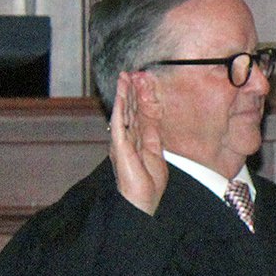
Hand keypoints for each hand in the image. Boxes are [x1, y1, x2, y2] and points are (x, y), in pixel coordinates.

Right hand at [108, 70, 167, 214]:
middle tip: (133, 73)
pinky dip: (120, 106)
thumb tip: (153, 119)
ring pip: (123, 112)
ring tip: (125, 77)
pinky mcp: (119, 146)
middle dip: (131, 91)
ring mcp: (121, 141)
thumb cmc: (148, 185)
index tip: (143, 83)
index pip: (139, 115)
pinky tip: (121, 94)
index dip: (141, 99)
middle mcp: (126, 139)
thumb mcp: (156, 155)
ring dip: (124, 94)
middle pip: (130, 110)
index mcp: (137, 141)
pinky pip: (119, 122)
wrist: (141, 201)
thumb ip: (154, 136)